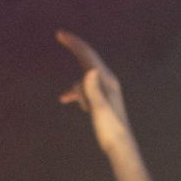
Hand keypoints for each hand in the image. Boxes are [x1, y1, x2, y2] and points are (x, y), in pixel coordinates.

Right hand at [56, 29, 134, 153]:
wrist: (120, 146)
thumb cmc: (110, 129)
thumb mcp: (100, 108)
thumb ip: (94, 89)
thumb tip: (91, 69)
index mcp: (107, 81)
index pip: (89, 57)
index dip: (75, 44)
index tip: (61, 34)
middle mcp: (107, 82)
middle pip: (88, 60)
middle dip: (74, 49)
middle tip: (60, 35)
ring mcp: (105, 90)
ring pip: (84, 79)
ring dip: (75, 87)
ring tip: (66, 98)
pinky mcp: (102, 100)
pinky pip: (85, 90)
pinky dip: (76, 93)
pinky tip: (67, 100)